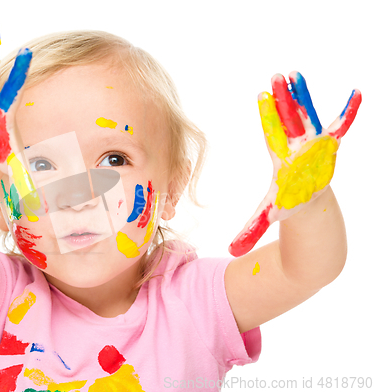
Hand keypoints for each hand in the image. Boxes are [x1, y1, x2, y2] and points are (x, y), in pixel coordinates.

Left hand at [229, 71, 360, 256]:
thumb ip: (252, 230)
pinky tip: (355, 93)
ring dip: (304, 97)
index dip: (268, 117)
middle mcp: (295, 148)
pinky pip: (341, 128)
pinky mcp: (329, 149)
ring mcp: (312, 145)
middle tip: (277, 75)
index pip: (272, 134)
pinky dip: (349, 112)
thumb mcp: (269, 217)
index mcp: (281, 159)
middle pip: (288, 120)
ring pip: (308, 117)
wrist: (307, 205)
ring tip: (297, 74)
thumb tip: (231, 251)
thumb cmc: (286, 207)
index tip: (260, 96)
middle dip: (284, 98)